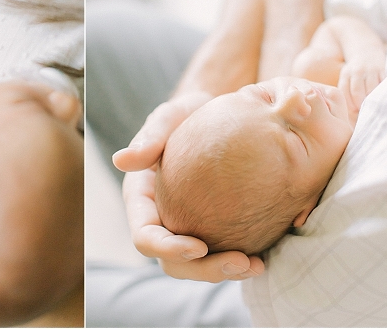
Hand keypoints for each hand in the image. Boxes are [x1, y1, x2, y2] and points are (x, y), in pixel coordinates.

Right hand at [113, 91, 263, 281]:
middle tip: (240, 262)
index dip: (167, 249)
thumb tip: (122, 160)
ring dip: (225, 272)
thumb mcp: (169, 117)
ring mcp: (188, 228)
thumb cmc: (188, 114)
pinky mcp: (214, 229)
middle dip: (204, 270)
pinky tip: (264, 258)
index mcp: (142, 200)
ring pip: (198, 266)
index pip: (145, 236)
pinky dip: (241, 262)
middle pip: (173, 263)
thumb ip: (150, 135)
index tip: (199, 246)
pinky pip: (222, 254)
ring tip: (256, 265)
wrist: (221, 116)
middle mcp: (163, 220)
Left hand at [338, 59, 383, 113]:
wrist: (366, 49)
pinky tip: (384, 99)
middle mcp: (356, 72)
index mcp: (345, 74)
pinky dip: (383, 92)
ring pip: (371, 88)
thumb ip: (347, 90)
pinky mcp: (382, 69)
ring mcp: (370, 70)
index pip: (344, 91)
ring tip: (374, 108)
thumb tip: (352, 112)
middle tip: (364, 113)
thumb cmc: (355, 70)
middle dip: (360, 104)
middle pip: (356, 91)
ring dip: (372, 100)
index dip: (348, 104)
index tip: (354, 112)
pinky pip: (383, 83)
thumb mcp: (347, 76)